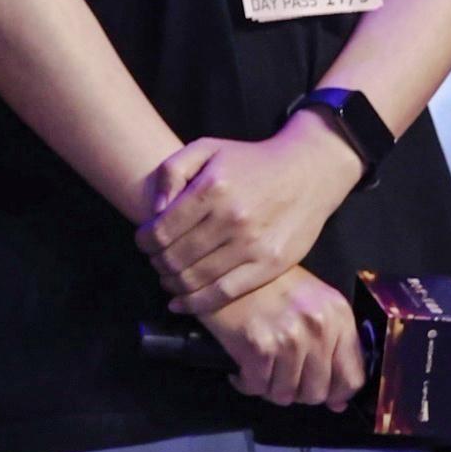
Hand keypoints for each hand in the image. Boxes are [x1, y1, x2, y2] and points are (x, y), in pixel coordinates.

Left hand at [139, 111, 361, 313]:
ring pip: (196, 278)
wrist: (308, 172)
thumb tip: (155, 209)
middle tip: (155, 262)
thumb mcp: (207, 148)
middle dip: (157, 263)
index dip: (144, 241)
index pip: (161, 230)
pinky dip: (197, 303)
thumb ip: (172, 171)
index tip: (142, 243)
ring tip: (167, 279)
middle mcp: (232, 218)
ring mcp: (253, 245)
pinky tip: (182, 303)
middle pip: (175, 257)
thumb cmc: (251, 161)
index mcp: (212, 188)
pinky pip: (225, 293)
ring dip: (173, 284)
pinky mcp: (270, 265)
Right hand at [196, 265, 368, 408]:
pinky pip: (257, 387)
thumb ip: (331, 345)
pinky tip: (241, 371)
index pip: (353, 377)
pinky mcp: (259, 346)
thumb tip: (338, 401)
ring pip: (286, 395)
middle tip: (281, 378)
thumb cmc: (268, 284)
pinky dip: (247, 384)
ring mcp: (290, 337)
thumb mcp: (312, 303)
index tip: (325, 397)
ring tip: (260, 373)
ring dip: (270, 389)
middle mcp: (319, 327)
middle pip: (317, 392)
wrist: (222, 265)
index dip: (337, 394)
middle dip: (298, 392)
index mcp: (338, 315)